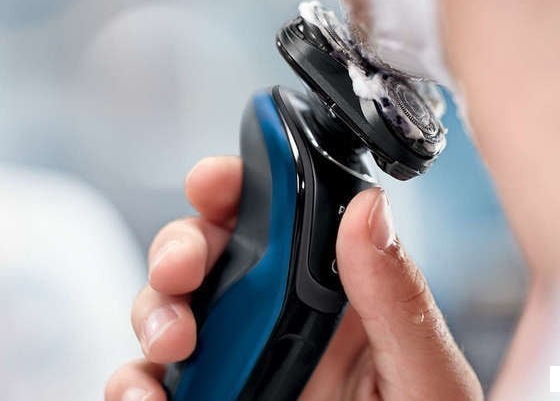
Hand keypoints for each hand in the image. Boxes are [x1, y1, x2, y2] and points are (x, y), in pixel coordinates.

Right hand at [105, 156, 482, 400]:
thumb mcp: (422, 371)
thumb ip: (398, 298)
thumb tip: (369, 208)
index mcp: (339, 290)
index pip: (283, 215)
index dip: (240, 186)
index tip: (213, 183)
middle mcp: (284, 315)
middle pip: (213, 252)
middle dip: (183, 245)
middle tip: (180, 269)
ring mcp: (244, 358)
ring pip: (174, 308)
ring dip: (155, 310)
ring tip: (172, 343)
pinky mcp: (215, 397)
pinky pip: (156, 379)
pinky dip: (135, 380)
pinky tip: (147, 395)